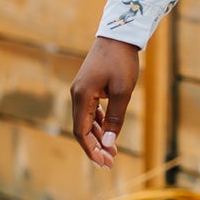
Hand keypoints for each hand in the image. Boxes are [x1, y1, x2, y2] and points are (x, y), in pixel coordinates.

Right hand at [71, 38, 138, 168]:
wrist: (119, 35)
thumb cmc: (122, 62)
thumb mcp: (123, 92)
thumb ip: (115, 118)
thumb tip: (108, 143)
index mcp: (81, 97)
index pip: (81, 132)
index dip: (91, 150)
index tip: (104, 164)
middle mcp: (77, 94)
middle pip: (81, 129)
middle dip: (95, 147)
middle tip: (110, 163)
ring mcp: (81, 90)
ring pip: (86, 121)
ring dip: (97, 137)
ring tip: (112, 152)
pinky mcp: (88, 86)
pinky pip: (90, 111)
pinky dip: (98, 124)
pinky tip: (108, 133)